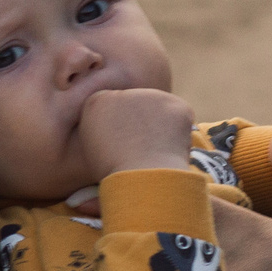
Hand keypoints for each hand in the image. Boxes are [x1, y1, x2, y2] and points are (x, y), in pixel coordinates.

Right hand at [78, 87, 196, 182]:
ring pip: (158, 108)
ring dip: (160, 124)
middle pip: (133, 104)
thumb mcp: (90, 155)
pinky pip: (179, 115)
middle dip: (139, 121)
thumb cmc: (113, 174)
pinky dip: (180, 129)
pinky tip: (173, 148)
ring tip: (157, 152)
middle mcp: (123, 93)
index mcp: (97, 103)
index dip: (117, 127)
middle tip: (142, 150)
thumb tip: (99, 157)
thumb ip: (98, 137)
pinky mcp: (175, 103)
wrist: (143, 177)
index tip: (121, 145)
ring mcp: (151, 96)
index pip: (108, 107)